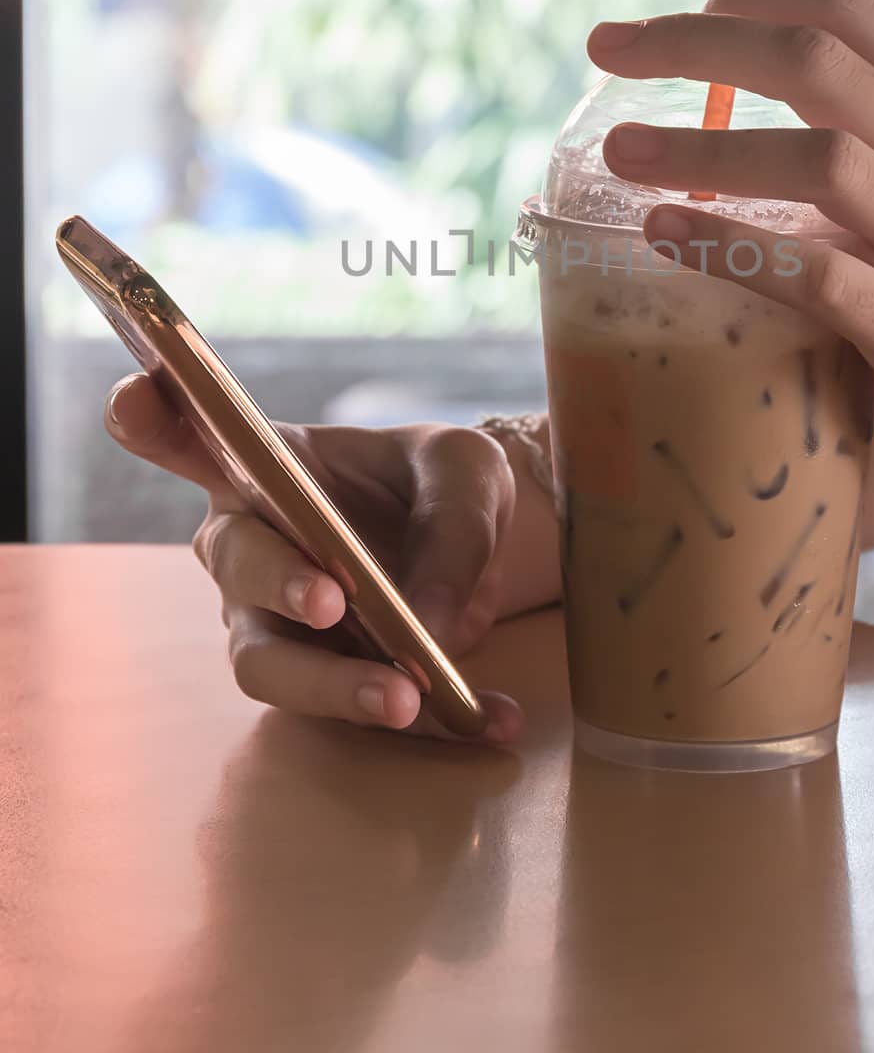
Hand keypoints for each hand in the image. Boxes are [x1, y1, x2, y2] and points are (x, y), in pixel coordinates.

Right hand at [104, 373, 523, 742]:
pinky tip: (492, 721)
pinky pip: (357, 713)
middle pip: (236, 565)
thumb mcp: (466, 471)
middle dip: (278, 582)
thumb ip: (452, 525)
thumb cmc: (442, 484)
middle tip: (332, 598)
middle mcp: (249, 545)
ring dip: (334, 685)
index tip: (132, 398)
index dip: (150, 419)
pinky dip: (431, 723)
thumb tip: (428, 617)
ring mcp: (273, 623)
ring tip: (405, 698)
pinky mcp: (320, 681)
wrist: (479, 551)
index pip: (190, 435)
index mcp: (265, 464)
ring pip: (269, 665)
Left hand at [588, 0, 873, 532]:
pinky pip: (818, 276)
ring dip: (704, 148)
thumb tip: (726, 118)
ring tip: (619, 152)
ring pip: (821, 160)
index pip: (855, 10)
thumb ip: (860, 153)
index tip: (678, 14)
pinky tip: (662, 235)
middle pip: (820, 64)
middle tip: (608, 51)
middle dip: (699, 44)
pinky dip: (731, 248)